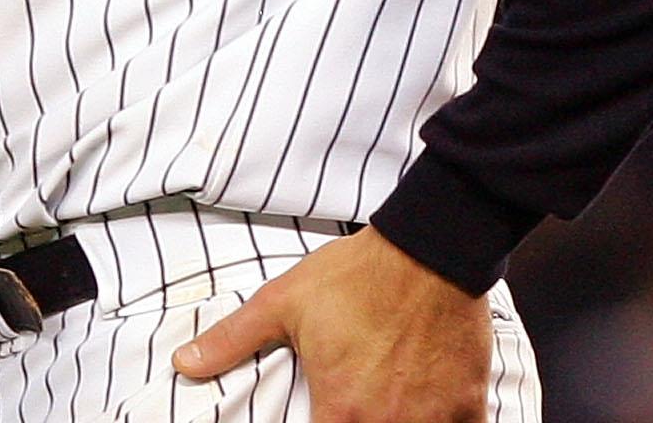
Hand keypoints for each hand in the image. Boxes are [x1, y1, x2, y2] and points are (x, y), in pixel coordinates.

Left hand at [172, 228, 492, 421]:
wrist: (430, 246)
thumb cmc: (360, 274)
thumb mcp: (284, 301)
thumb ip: (232, 340)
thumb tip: (184, 364)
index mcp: (341, 412)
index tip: (322, 420)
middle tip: (355, 410)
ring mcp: (433, 418)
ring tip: (390, 410)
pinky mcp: (468, 403)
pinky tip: (431, 414)